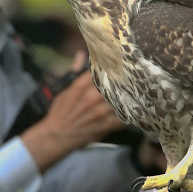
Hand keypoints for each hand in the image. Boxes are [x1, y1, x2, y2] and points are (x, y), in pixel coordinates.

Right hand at [21, 51, 124, 171]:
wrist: (56, 137)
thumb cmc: (60, 112)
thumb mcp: (65, 90)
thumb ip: (75, 72)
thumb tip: (80, 54)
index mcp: (79, 87)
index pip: (100, 70)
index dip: (111, 65)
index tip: (118, 62)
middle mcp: (90, 98)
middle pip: (113, 84)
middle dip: (122, 79)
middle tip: (131, 75)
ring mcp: (99, 112)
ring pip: (119, 99)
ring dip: (127, 95)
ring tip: (136, 90)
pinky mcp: (104, 126)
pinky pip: (121, 117)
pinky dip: (128, 113)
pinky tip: (132, 108)